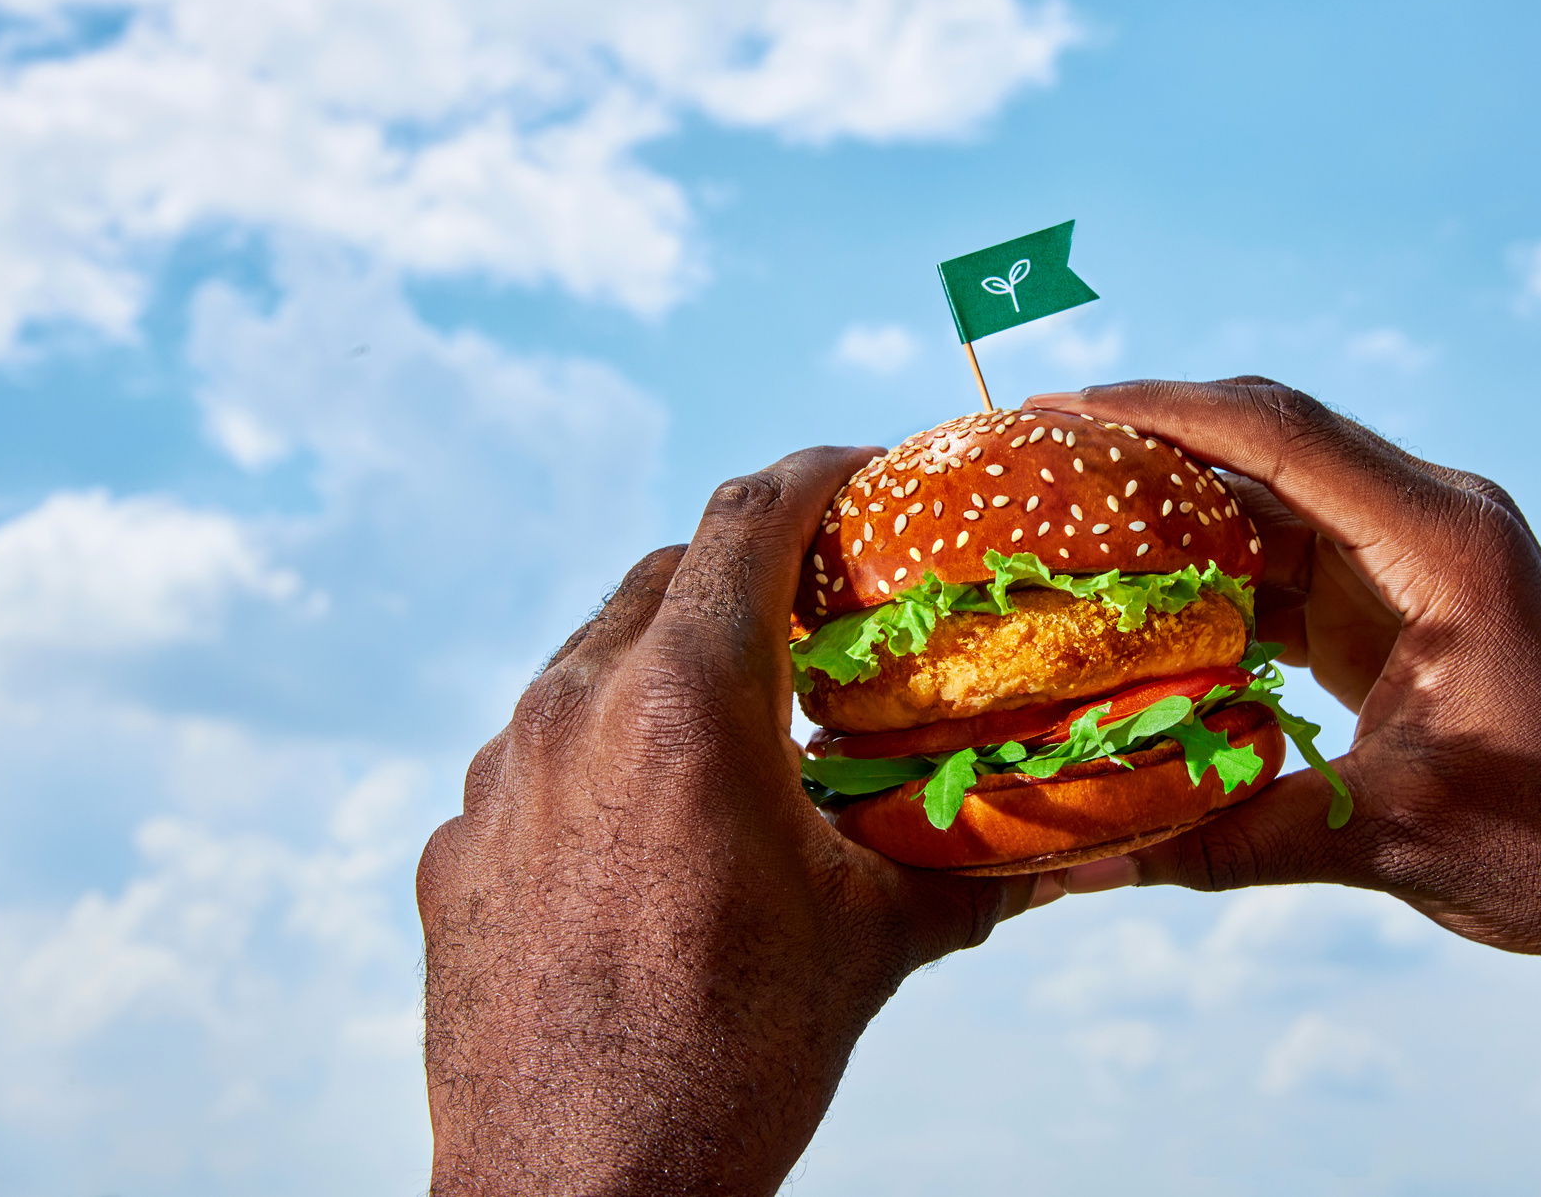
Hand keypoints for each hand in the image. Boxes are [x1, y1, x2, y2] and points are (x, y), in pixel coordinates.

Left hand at [416, 448, 1035, 1195]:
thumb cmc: (733, 1067)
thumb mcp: (874, 948)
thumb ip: (979, 868)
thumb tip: (1083, 846)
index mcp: (685, 708)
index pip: (750, 516)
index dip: (819, 473)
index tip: (867, 475)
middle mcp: (572, 712)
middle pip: (669, 571)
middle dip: (753, 568)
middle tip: (825, 606)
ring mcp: (497, 777)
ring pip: (591, 655)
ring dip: (672, 653)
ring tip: (743, 716)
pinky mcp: (457, 843)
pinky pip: (536, 749)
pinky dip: (604, 745)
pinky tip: (653, 821)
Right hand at [1027, 378, 1540, 1193]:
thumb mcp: (1384, 835)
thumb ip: (1231, 837)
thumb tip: (1084, 864)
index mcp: (1443, 541)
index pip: (1279, 436)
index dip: (1162, 411)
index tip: (1063, 407)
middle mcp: (1434, 524)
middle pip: (1272, 443)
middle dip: (1154, 441)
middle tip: (1040, 450)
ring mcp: (1422, 563)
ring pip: (1278, 500)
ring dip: (1181, 505)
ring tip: (1069, 513)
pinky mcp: (1410, 608)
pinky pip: (1297, 561)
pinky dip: (1220, 570)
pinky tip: (1144, 595)